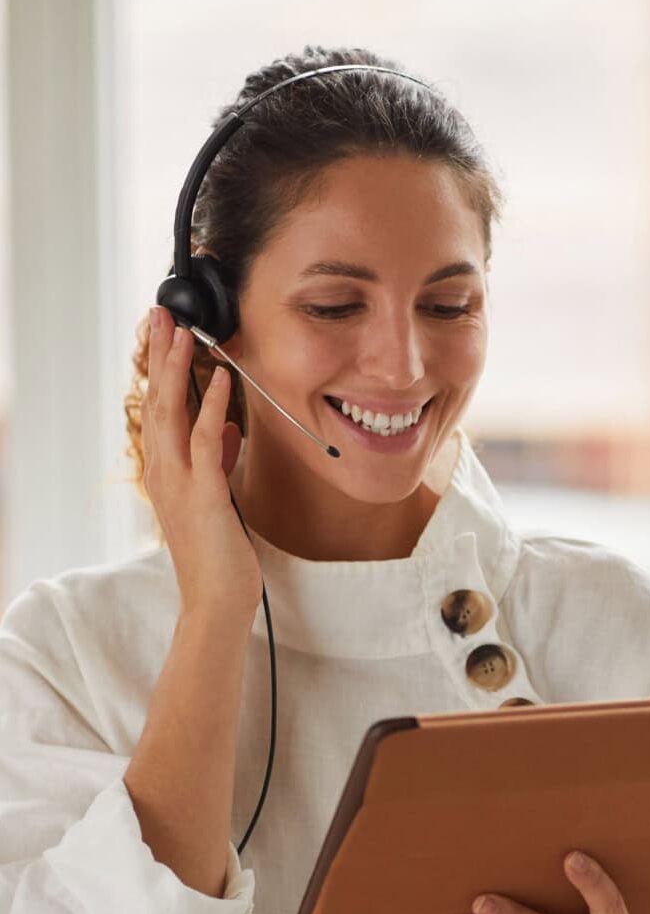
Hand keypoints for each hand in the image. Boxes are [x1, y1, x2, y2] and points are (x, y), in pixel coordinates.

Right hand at [143, 305, 261, 617]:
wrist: (218, 599)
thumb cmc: (220, 553)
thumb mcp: (220, 497)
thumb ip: (219, 462)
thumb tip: (228, 429)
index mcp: (166, 471)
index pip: (158, 408)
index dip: (161, 369)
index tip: (165, 333)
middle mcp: (164, 472)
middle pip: (156, 401)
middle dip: (159, 355)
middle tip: (161, 314)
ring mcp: (179, 482)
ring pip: (173, 413)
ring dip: (179, 370)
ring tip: (184, 332)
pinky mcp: (204, 495)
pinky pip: (207, 442)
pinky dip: (213, 407)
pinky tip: (222, 379)